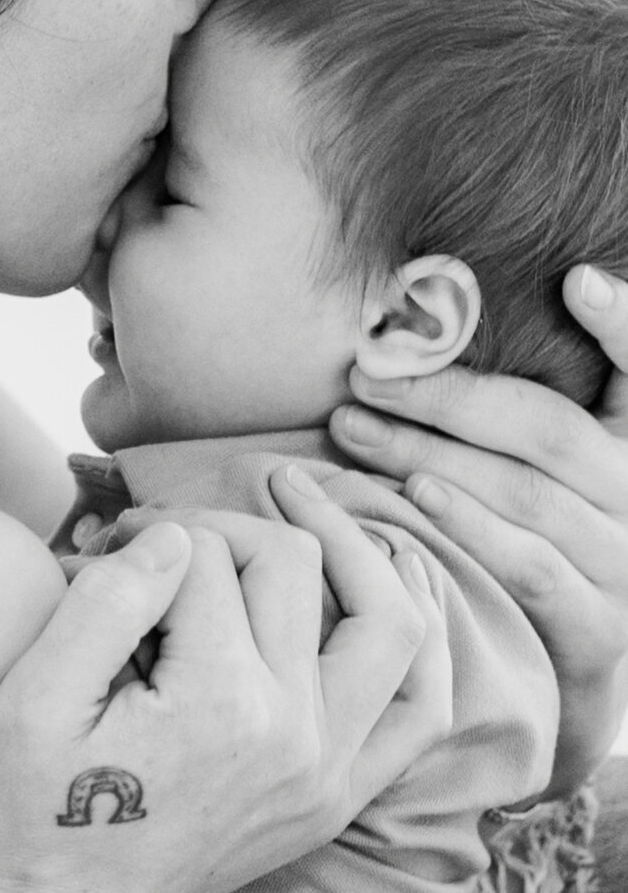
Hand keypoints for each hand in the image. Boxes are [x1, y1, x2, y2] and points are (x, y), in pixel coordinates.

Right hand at [0, 496, 449, 892]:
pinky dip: (420, 632)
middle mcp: (294, 734)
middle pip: (290, 564)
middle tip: (173, 532)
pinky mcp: (339, 792)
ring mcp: (329, 768)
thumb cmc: (35, 806)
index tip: (112, 542)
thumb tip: (175, 534)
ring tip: (302, 496)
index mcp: (218, 705)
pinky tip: (399, 576)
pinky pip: (421, 704)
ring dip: (352, 545)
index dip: (152, 531)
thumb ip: (108, 599)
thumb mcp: (35, 698)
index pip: (205, 558)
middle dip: (227, 523)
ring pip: (387, 618)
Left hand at [328, 262, 627, 797]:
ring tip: (358, 427)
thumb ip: (518, 415)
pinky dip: (471, 529)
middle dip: (445, 395)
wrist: (574, 679)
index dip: (619, 326)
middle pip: (545, 428)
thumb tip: (443, 328)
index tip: (576, 279)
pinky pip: (531, 569)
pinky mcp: (599, 632)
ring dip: (430, 454)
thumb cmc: (546, 549)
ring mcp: (623, 564)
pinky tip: (415, 499)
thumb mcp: (551, 476)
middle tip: (364, 374)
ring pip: (526, 493)